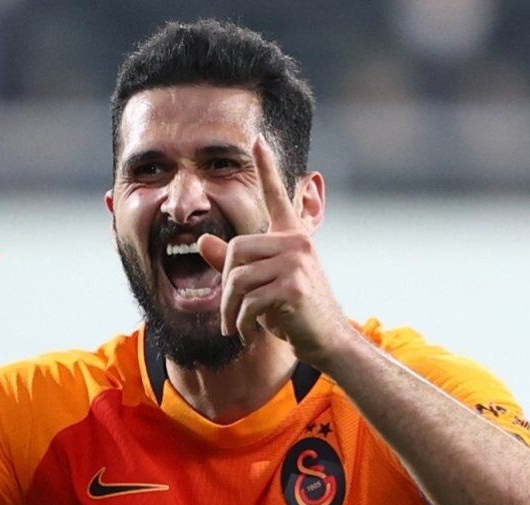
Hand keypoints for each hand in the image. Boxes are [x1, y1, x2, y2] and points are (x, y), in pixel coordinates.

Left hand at [197, 137, 345, 367]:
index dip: (266, 168)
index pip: (277, 196)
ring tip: (238, 327)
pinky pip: (248, 301)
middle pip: (234, 251)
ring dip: (230, 311)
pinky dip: (241, 322)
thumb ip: (233, 264)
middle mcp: (295, 243)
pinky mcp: (293, 286)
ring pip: (236, 279)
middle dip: (225, 287)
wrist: (327, 341)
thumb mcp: (262, 285)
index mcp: (292, 237)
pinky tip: (250, 332)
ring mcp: (296, 262)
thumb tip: (202, 241)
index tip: (257, 140)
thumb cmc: (295, 313)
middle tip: (233, 314)